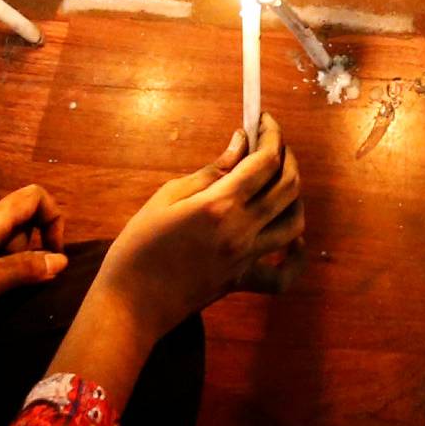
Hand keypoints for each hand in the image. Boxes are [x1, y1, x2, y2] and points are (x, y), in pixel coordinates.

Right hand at [94, 115, 304, 340]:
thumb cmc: (139, 246)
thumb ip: (210, 171)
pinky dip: (295, 258)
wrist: (129, 305)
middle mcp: (241, 231)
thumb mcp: (167, 197)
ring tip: (280, 180)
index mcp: (220, 205)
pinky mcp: (241, 282)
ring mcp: (244, 260)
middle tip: (272, 143)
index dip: (272, 134)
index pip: (265, 161)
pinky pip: (281, 277)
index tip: (265, 120)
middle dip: (286, 156)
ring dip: (295, 197)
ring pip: (293, 223)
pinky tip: (294, 240)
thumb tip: (240, 143)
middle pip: (288, 186)